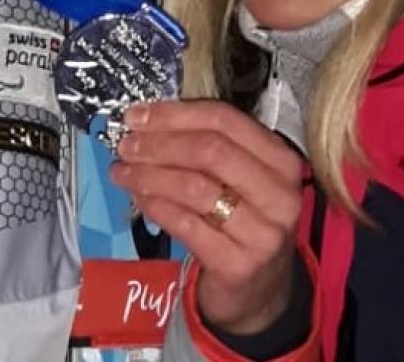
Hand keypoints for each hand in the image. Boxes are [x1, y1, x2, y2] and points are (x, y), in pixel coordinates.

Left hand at [109, 99, 303, 335]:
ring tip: (122, 172)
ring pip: (195, 187)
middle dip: (160, 144)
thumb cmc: (241, 219)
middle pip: (210, 151)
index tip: (137, 115)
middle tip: (126, 145)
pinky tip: (139, 198)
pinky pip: (187, 225)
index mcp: (281, 159)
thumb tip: (145, 121)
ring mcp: (264, 232)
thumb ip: (203, 144)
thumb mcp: (237, 177)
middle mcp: (280, 193)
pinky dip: (156, 206)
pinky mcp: (239, 264)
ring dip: (150, 175)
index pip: (224, 120)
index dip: (175, 114)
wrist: (259, 290)